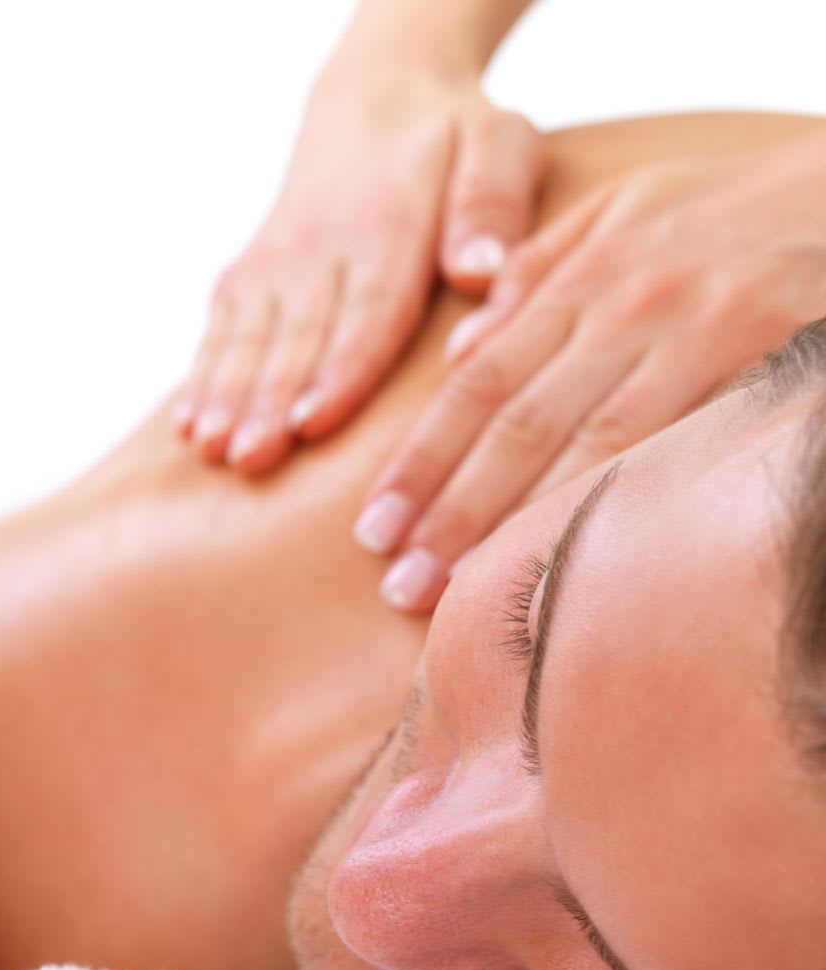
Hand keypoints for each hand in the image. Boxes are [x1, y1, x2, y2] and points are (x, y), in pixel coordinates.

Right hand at [173, 58, 543, 475]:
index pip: (366, 309)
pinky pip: (218, 330)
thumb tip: (479, 270)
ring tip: (210, 448)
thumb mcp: (497, 143)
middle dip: (268, 401)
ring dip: (225, 397)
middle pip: (295, 336)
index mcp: (389, 224)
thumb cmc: (454, 137)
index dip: (340, 371)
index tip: (315, 423)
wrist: (373, 98)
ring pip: (246, 338)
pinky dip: (200, 377)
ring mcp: (275, 262)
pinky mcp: (246, 275)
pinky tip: (186, 425)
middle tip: (250, 458)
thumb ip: (492, 204)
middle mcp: (320, 247)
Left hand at [358, 138, 825, 610]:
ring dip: (523, 524)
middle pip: (520, 426)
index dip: (420, 463)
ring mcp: (702, 333)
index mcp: (586, 273)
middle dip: (453, 511)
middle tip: (399, 586)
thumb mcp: (624, 207)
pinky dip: (628, 500)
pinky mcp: (768, 359)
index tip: (373, 531)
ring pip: (595, 445)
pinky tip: (583, 557)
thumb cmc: (734, 205)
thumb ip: (539, 270)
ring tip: (464, 592)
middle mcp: (632, 304)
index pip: (477, 386)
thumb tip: (461, 348)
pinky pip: (685, 443)